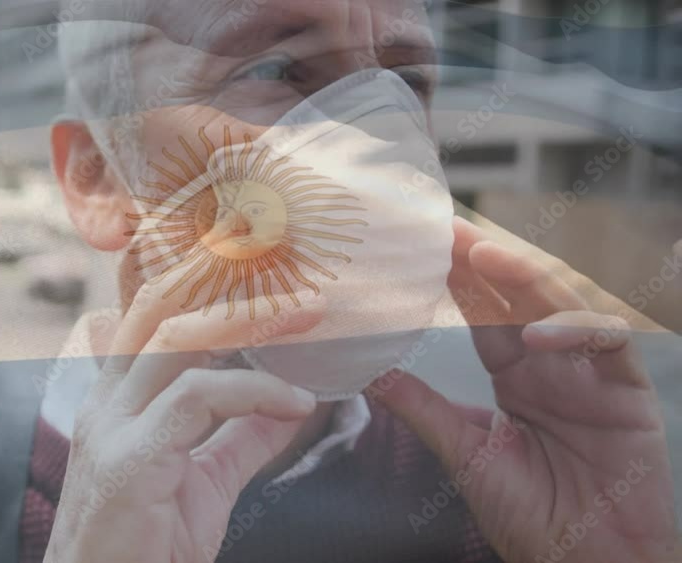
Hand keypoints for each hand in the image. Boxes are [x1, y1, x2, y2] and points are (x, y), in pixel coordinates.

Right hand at [43, 272, 323, 562]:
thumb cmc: (144, 550)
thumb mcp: (204, 484)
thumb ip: (240, 440)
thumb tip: (289, 408)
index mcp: (118, 400)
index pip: (151, 316)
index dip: (198, 279)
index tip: (257, 262)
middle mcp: (108, 401)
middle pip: (157, 306)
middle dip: (221, 275)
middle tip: (286, 269)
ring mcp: (113, 426)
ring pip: (176, 338)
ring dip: (250, 318)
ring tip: (306, 315)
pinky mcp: (129, 459)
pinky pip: (197, 398)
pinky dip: (256, 391)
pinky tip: (295, 402)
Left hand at [375, 217, 678, 562]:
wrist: (583, 562)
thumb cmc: (528, 512)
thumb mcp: (464, 451)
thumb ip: (422, 409)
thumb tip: (368, 374)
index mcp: (512, 373)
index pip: (481, 310)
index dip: (454, 276)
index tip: (419, 243)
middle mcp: (549, 364)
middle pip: (516, 294)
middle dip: (482, 257)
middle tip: (444, 225)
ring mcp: (588, 373)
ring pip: (561, 303)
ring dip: (524, 274)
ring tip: (481, 253)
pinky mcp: (627, 392)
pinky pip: (609, 344)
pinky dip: (577, 330)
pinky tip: (538, 335)